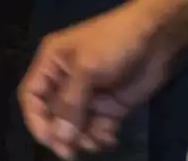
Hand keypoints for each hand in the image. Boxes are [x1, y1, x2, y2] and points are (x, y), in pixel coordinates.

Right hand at [19, 4, 174, 157]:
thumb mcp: (87, 68)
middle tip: (74, 151)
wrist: (155, 37)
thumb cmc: (113, 43)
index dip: (36, 120)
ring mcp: (88, 95)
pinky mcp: (108, 106)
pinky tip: (110, 136)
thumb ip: (70, 103)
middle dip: (62, 134)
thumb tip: (59, 137)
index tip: (50, 141)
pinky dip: (100, 138)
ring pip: (74, 127)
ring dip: (82, 139)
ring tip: (98, 139)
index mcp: (52, 62)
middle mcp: (66, 80)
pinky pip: (96, 130)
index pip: (32, 95)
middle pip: (52, 116)